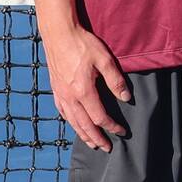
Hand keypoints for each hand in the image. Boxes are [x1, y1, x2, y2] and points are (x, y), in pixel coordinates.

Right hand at [42, 24, 130, 150]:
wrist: (59, 33)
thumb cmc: (83, 44)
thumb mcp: (105, 59)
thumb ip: (116, 80)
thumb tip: (126, 98)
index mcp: (83, 91)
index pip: (100, 117)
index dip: (111, 127)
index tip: (122, 132)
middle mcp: (70, 96)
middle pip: (84, 125)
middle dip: (97, 138)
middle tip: (107, 148)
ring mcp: (60, 94)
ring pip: (72, 121)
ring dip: (83, 134)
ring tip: (92, 143)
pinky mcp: (55, 89)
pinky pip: (63, 111)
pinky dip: (71, 122)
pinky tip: (75, 124)